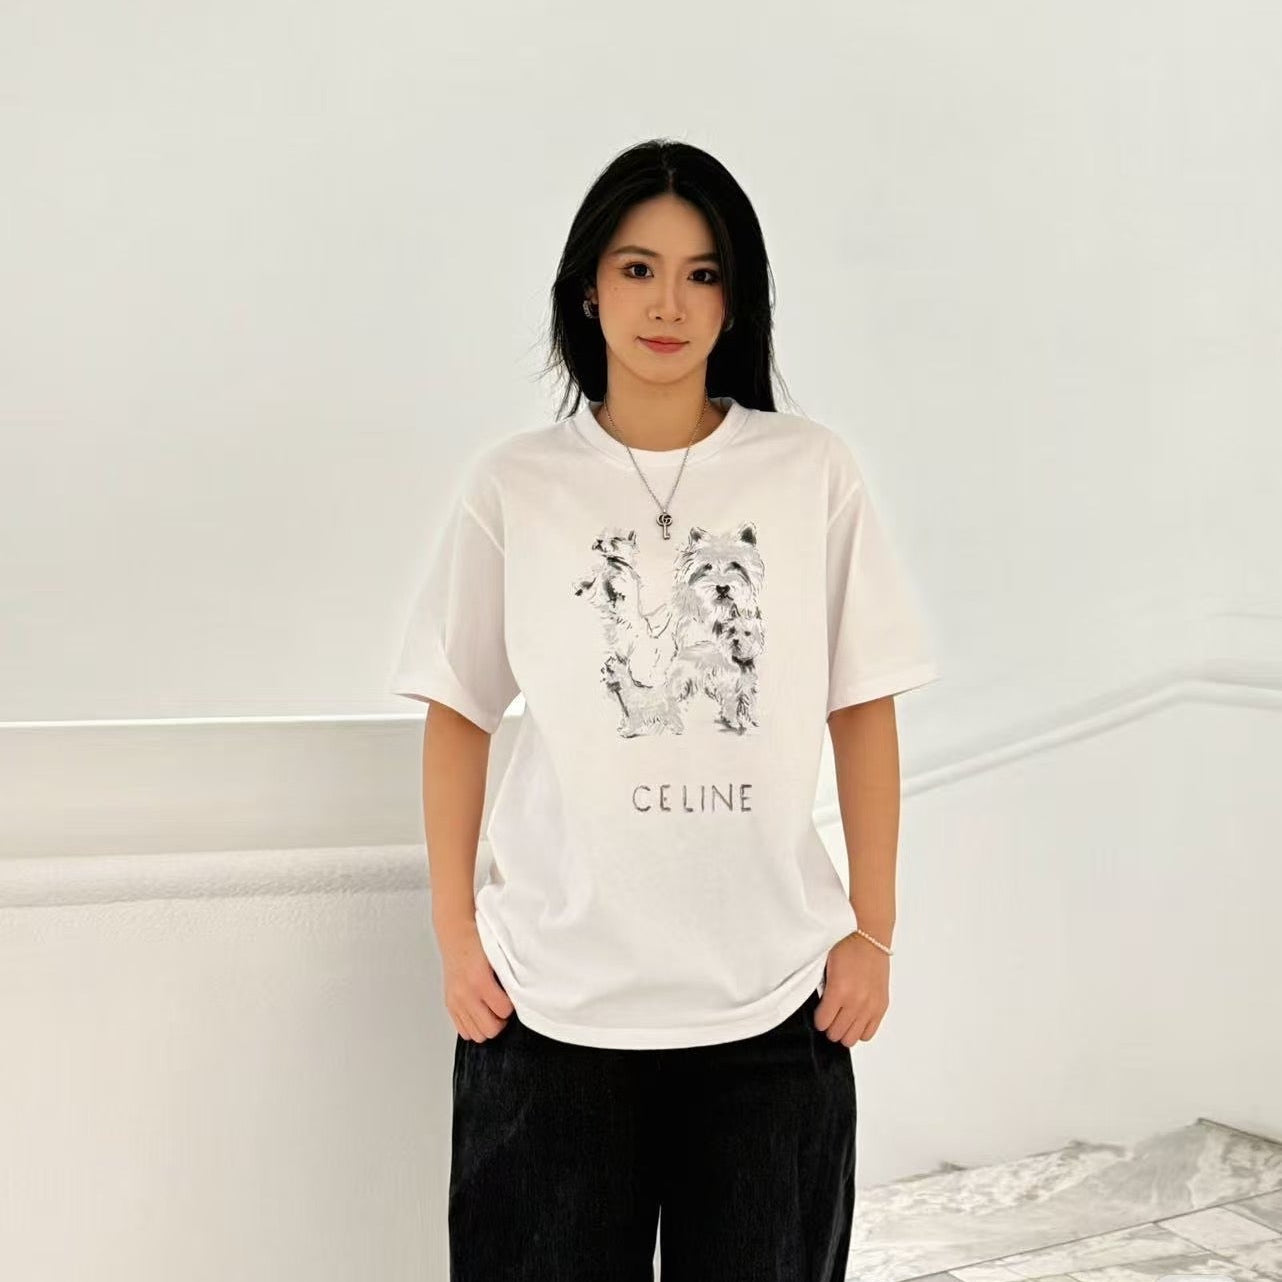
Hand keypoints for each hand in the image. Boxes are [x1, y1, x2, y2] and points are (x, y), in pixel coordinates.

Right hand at [435, 915, 514, 1041]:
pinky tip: (479, 1012)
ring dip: (487, 1025)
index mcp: (479, 980)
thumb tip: (521, 995)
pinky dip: (473, 1026)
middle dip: (500, 1021)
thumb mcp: (498, 956)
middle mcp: (465, 994)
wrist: (456, 934)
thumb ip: (508, 977)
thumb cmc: (478, 942)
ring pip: (477, 1034)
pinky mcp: (450, 1004)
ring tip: (491, 1011)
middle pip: (490, 1029)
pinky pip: (463, 1030)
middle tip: (503, 1008)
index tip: (512, 999)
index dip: (512, 1007)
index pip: (503, 1010)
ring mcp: (456, 1001)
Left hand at [814, 932, 889, 1046]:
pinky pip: (869, 1032)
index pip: (823, 1022)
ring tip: (842, 1018)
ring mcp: (871, 1006)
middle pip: (837, 1034)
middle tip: (829, 1016)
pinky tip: (855, 1018)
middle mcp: (856, 1002)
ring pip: (852, 1038)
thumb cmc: (847, 947)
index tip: (819, 1013)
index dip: (818, 1019)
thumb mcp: (825, 967)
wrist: (869, 937)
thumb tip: (820, 1008)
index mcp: (839, 991)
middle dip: (829, 1026)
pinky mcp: (882, 1006)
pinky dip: (860, 1029)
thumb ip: (823, 991)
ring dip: (844, 1030)